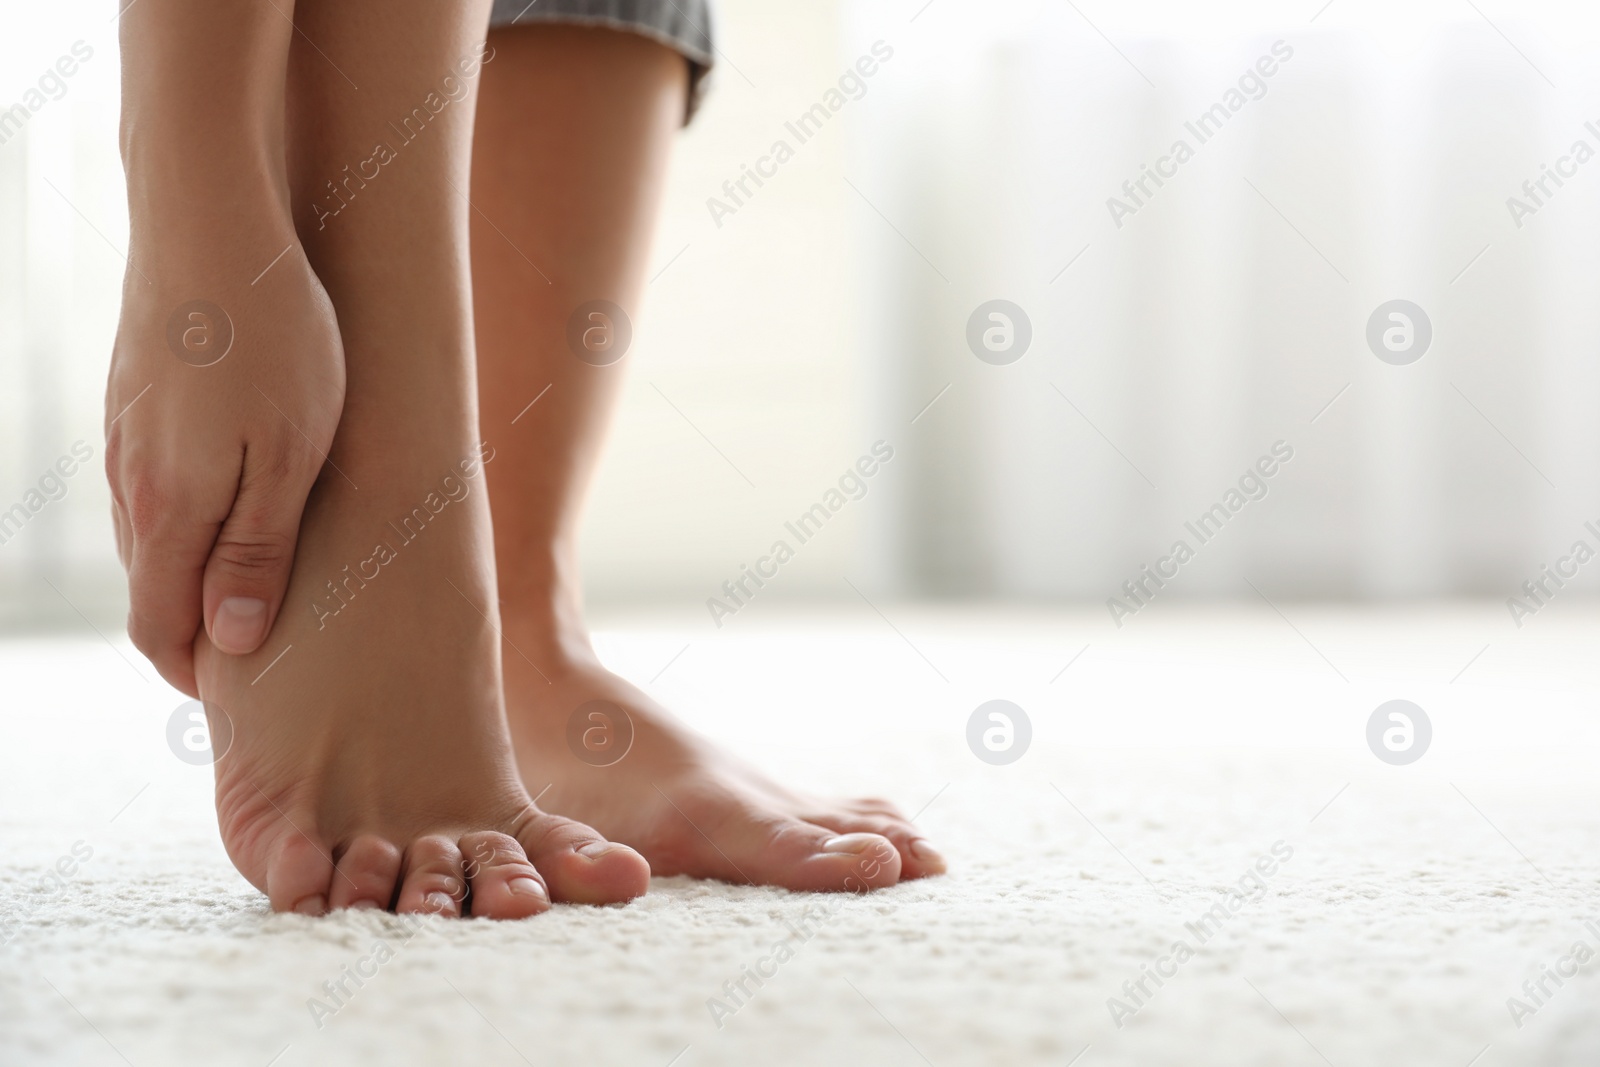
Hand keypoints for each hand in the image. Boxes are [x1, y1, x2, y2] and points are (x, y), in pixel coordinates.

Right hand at [106, 234, 344, 696]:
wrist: (210, 221)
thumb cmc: (276, 340)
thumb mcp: (290, 457)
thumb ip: (255, 553)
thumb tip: (229, 643)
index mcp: (169, 511)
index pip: (159, 629)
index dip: (196, 673)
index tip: (241, 696)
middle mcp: (131, 483)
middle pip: (151, 589)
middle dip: (195, 632)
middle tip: (260, 656)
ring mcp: (125, 439)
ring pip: (152, 537)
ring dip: (193, 573)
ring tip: (258, 589)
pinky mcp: (135, 401)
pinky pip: (154, 485)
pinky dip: (188, 519)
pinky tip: (234, 505)